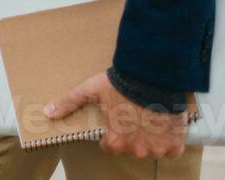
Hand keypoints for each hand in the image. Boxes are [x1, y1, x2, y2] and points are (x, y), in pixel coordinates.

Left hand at [44, 72, 189, 158]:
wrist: (152, 74)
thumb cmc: (120, 83)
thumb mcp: (91, 90)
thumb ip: (69, 103)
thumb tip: (48, 112)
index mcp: (117, 141)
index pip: (110, 146)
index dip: (111, 133)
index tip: (115, 120)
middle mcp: (137, 149)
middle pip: (132, 148)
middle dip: (131, 135)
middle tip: (132, 115)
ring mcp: (158, 147)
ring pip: (152, 149)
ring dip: (150, 138)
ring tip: (148, 117)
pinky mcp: (175, 142)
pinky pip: (172, 149)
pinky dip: (169, 140)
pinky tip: (163, 124)